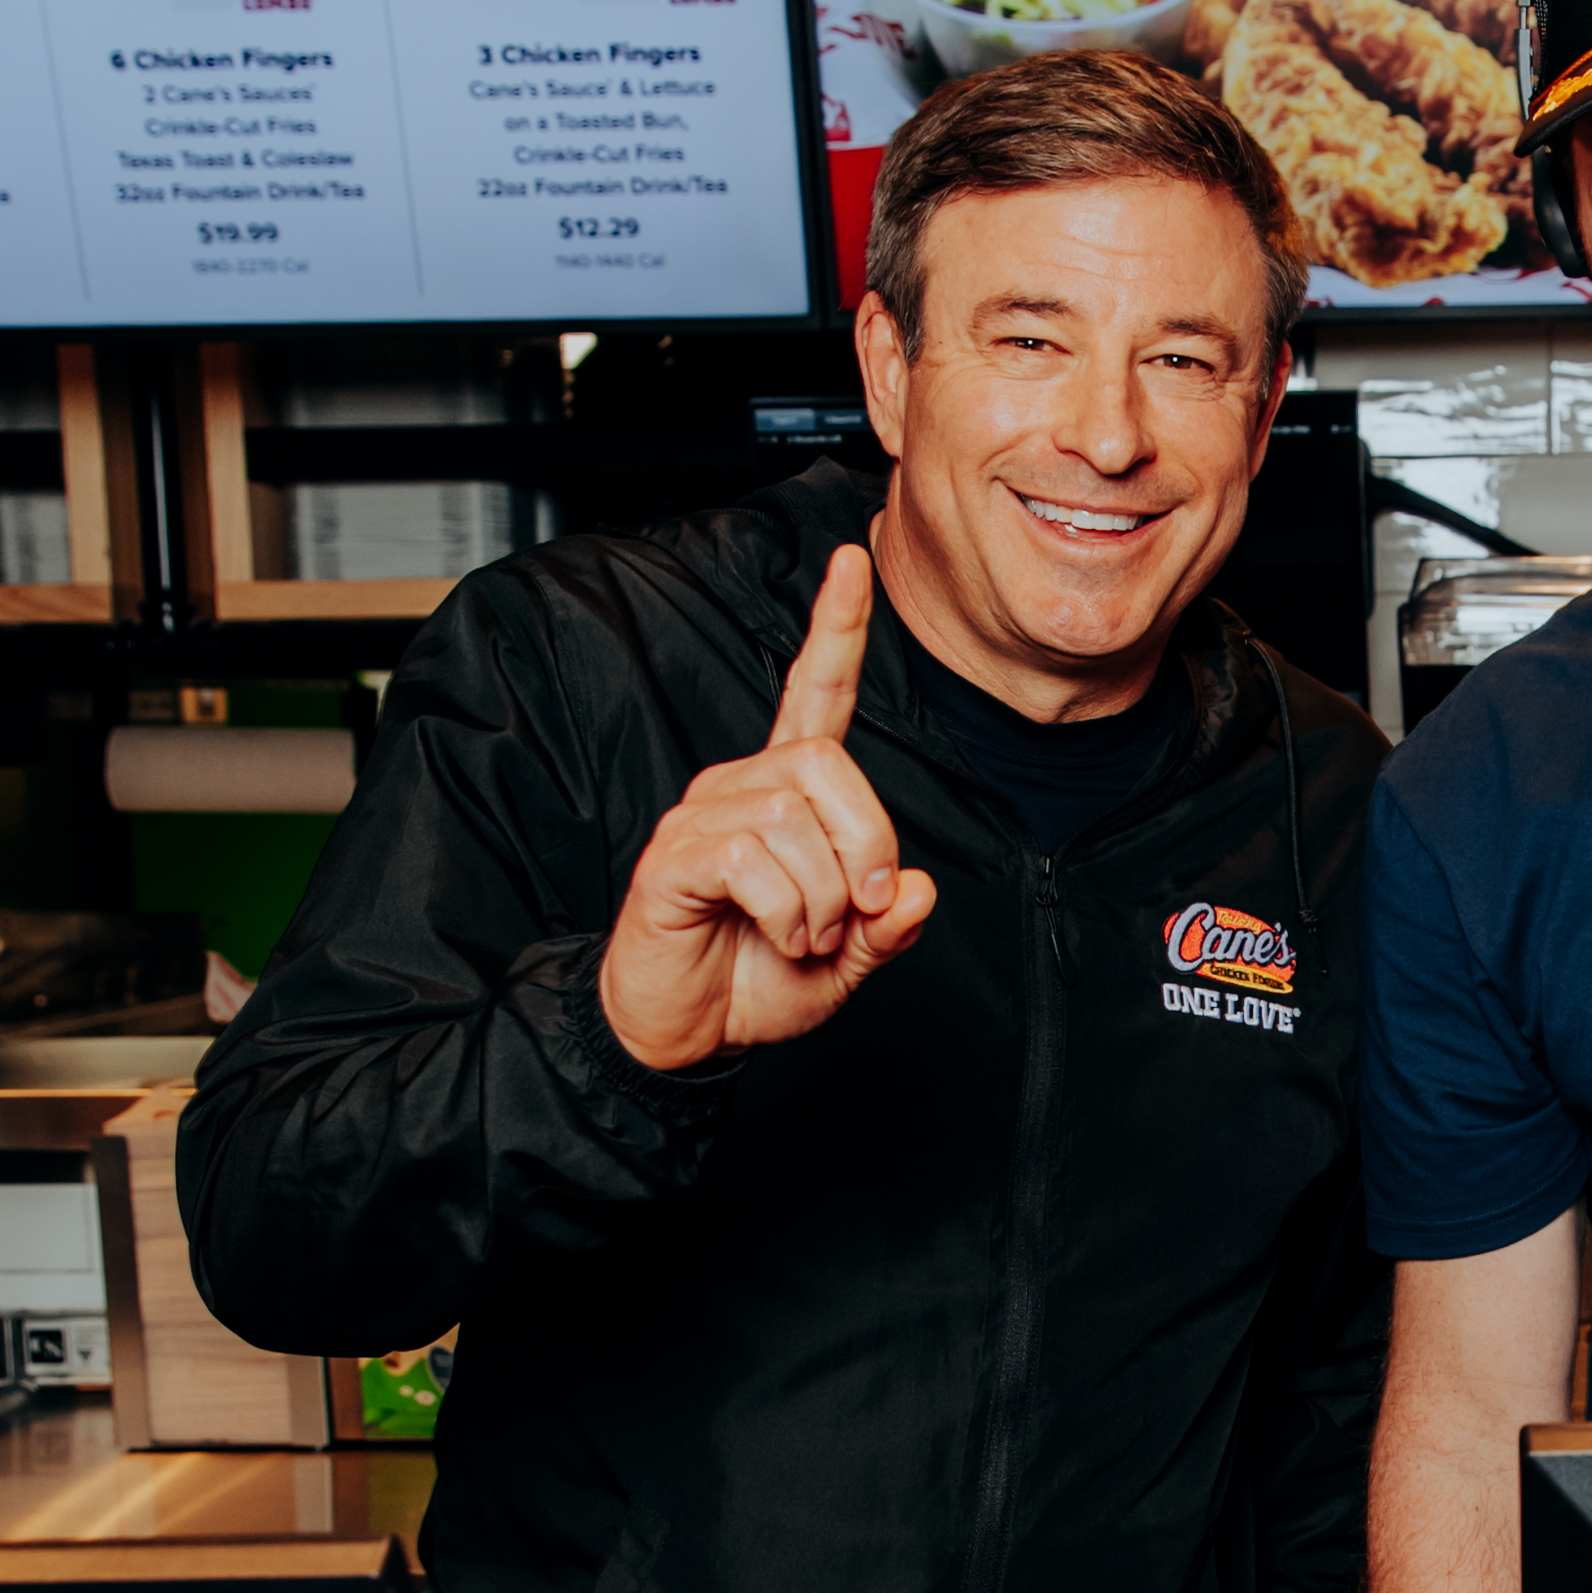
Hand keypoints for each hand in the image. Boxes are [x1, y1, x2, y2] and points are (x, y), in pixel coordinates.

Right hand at [596, 536, 937, 1071]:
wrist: (682, 1031)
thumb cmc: (754, 981)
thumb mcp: (844, 961)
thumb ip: (887, 927)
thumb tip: (917, 889)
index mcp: (785, 794)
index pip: (815, 693)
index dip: (836, 630)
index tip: (854, 561)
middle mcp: (740, 787)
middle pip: (827, 762)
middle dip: (865, 844)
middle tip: (854, 912)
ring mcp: (701, 816)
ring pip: (794, 816)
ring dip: (821, 896)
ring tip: (800, 936)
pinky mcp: (674, 856)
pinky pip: (749, 857)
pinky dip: (784, 911)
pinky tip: (772, 934)